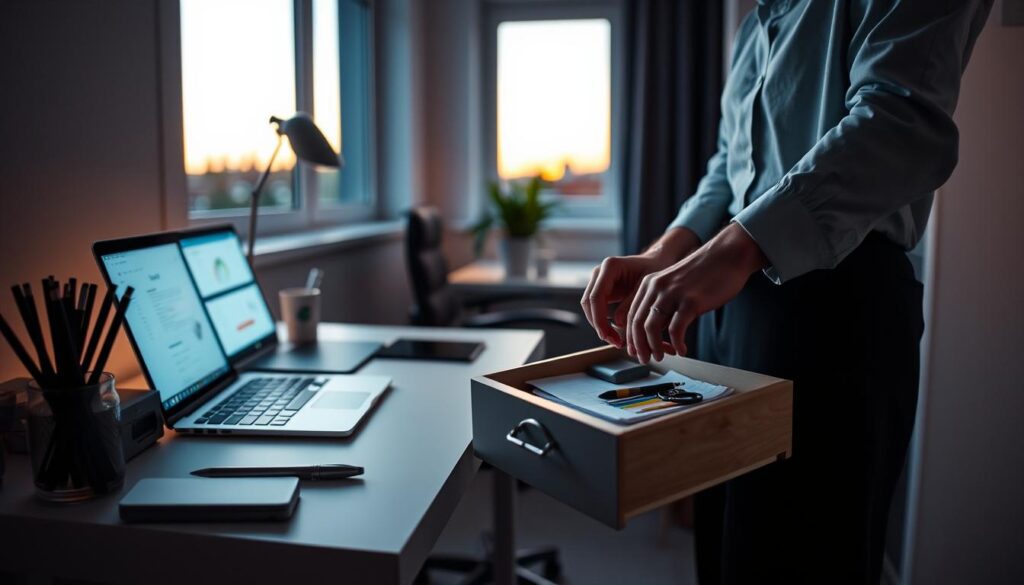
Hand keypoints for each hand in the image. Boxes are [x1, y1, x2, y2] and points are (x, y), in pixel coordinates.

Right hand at [581, 228, 699, 346]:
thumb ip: (632, 303)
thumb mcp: (647, 287)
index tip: (608, 335)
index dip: (599, 318)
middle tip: (613, 341)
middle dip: (598, 325)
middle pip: (588, 303)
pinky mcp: (602, 290)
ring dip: (599, 325)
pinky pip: (597, 308)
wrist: (658, 261)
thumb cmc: (656, 269)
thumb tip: (618, 323)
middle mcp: (600, 272)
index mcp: (610, 267)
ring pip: (590, 308)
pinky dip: (603, 322)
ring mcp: (599, 281)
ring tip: (616, 340)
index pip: (596, 296)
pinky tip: (616, 333)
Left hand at [625, 223, 767, 363]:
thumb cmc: (704, 273)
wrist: (727, 255)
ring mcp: (673, 294)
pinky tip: (682, 350)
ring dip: (654, 347)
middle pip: (637, 323)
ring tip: (661, 357)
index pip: (631, 315)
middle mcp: (657, 287)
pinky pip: (676, 330)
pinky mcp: (691, 301)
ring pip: (651, 328)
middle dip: (639, 346)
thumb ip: (662, 304)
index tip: (635, 350)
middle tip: (645, 359)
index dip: (631, 337)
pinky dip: (677, 344)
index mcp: (650, 283)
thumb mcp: (674, 285)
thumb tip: (655, 331)